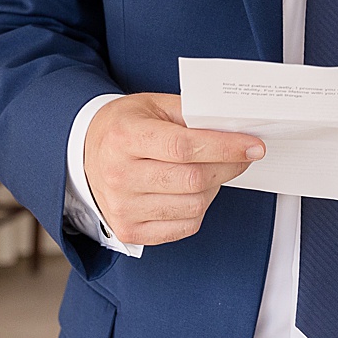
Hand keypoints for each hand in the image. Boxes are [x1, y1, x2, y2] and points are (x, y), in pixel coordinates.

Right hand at [81, 93, 264, 244]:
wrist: (83, 152)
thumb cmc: (126, 126)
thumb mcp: (155, 106)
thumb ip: (194, 113)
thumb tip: (238, 126)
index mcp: (125, 137)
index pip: (185, 147)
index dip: (226, 147)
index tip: (254, 146)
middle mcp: (119, 176)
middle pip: (193, 179)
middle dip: (230, 166)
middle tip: (243, 155)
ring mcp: (122, 208)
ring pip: (194, 205)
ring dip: (216, 187)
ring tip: (212, 170)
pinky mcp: (129, 231)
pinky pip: (184, 226)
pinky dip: (200, 208)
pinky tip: (195, 191)